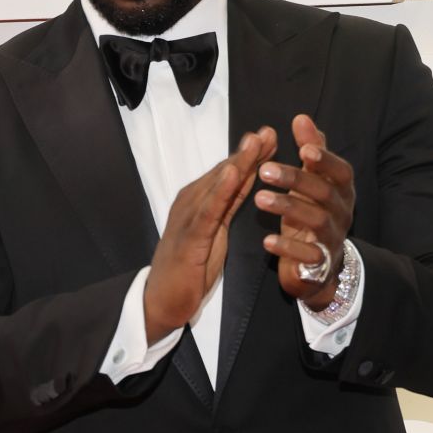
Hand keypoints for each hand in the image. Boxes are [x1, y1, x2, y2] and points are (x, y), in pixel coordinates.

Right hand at [145, 125, 277, 342]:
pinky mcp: (189, 237)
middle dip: (247, 153)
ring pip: (217, 186)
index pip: (228, 174)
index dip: (249, 156)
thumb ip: (227, 206)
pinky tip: (232, 174)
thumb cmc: (189, 268)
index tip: (270, 137)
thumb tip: (243, 180)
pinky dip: (220, 190)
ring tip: (256, 142)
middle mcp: (191, 203)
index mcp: (198, 202)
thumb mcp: (215, 232)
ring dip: (237, 163)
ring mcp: (188, 218)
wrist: (162, 300)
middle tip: (269, 131)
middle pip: (224, 173)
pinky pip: (208, 210)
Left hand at [254, 114, 354, 308]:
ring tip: (258, 200)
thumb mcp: (312, 182)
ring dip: (287, 208)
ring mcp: (333, 237)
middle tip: (265, 170)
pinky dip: (288, 248)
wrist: (320, 266)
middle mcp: (342, 212)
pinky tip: (267, 240)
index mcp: (341, 190)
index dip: (325, 159)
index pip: (340, 171)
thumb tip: (301, 117)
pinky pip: (308, 255)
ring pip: (316, 221)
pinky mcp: (320, 262)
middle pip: (324, 193)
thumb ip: (311, 151)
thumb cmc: (312, 214)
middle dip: (296, 180)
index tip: (303, 148)